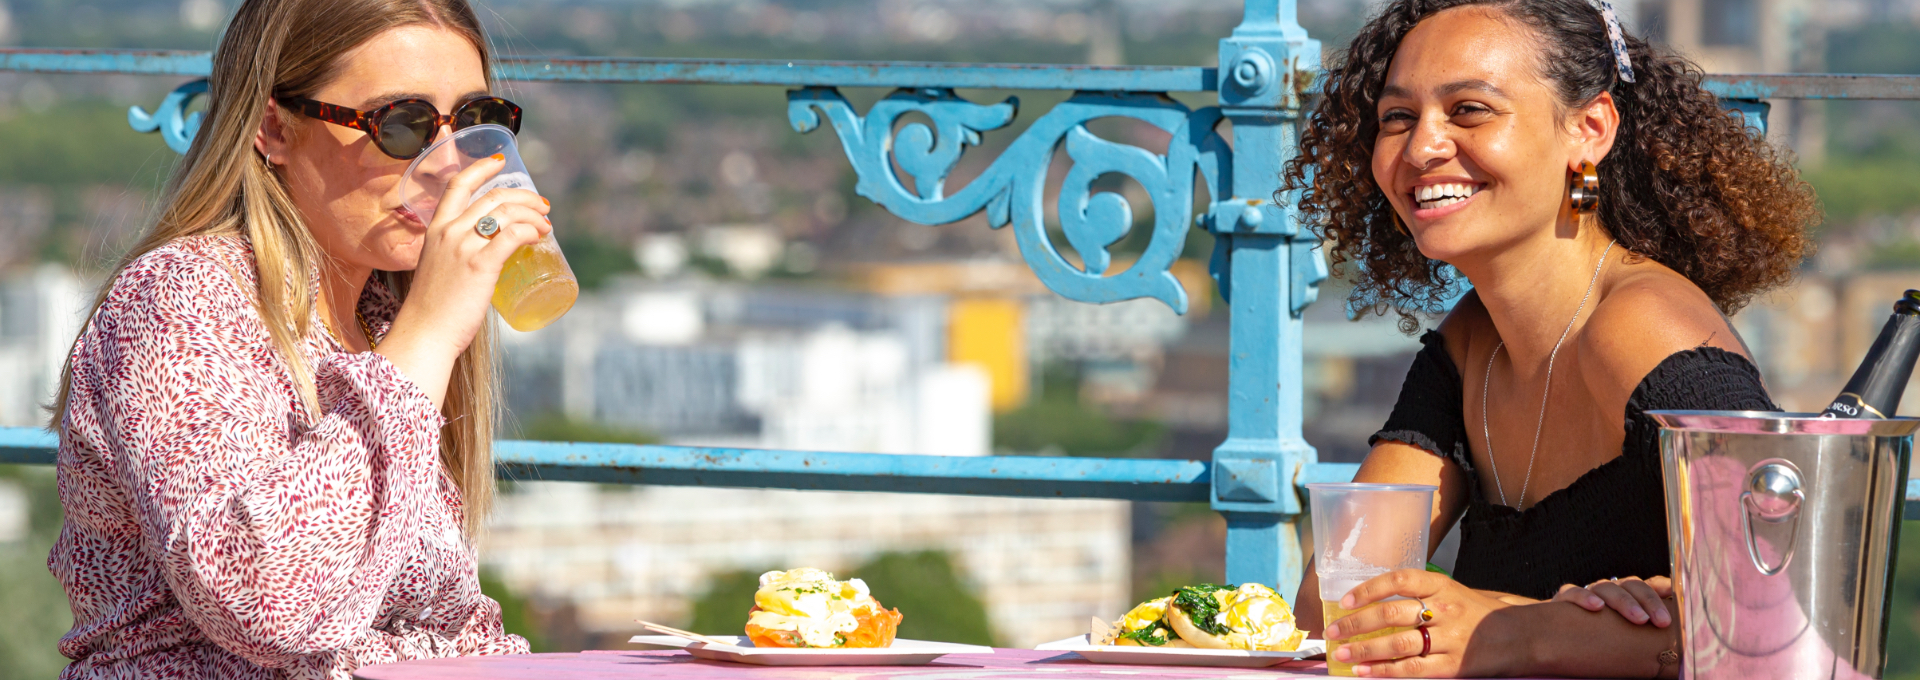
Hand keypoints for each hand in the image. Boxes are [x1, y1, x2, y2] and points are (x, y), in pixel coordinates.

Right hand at [377, 155, 549, 405]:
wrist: (424, 334)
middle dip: (524, 196)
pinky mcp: (480, 266)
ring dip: (533, 214)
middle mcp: (448, 232)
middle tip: (543, 207)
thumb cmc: (433, 309)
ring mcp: (463, 247)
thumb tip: (487, 257)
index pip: (457, 184)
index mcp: (435, 229)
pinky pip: (512, 235)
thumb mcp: (439, 268)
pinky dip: (530, 230)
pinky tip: (539, 236)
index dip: (481, 169)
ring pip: (507, 213)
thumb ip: (457, 256)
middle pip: (493, 197)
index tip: (501, 163)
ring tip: (546, 225)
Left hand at [1322, 569, 1520, 677]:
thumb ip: (1418, 595)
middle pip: (1391, 613)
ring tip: (1342, 653)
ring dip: (1364, 649)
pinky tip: (1365, 672)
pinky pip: (1412, 669)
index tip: (1346, 600)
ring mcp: (1449, 638)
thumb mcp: (1451, 593)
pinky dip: (1384, 671)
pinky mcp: (1452, 665)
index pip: (1399, 580)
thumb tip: (1372, 603)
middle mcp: (1444, 609)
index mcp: (1441, 586)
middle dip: (1356, 623)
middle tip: (1333, 631)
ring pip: (1397, 643)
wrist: (1519, 637)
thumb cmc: (1476, 614)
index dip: (1369, 588)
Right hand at [1553, 576, 1672, 626]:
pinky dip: (1585, 597)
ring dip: (1624, 601)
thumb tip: (1680, 638)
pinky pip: (1573, 592)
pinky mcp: (1564, 599)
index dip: (1663, 587)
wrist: (1558, 637)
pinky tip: (1596, 607)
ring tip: (1638, 619)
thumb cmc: (1601, 638)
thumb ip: (1648, 631)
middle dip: (1649, 601)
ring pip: (1607, 587)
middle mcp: (1610, 590)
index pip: (1649, 585)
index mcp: (1628, 595)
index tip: (1676, 594)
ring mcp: (1588, 592)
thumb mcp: (1627, 633)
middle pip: (1632, 585)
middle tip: (1661, 622)